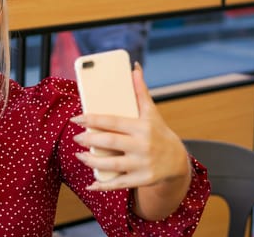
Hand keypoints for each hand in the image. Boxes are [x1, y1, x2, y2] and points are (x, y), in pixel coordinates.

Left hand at [72, 63, 189, 190]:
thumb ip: (140, 91)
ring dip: (92, 161)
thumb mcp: (151, 112)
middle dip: (89, 140)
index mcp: (142, 127)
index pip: (113, 121)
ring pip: (112, 164)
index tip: (76, 118)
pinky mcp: (142, 180)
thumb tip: (134, 68)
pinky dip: (103, 185)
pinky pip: (119, 184)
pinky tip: (90, 184)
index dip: (92, 120)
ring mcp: (142, 165)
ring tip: (79, 155)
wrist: (178, 161)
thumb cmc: (158, 132)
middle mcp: (143, 146)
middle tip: (75, 137)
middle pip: (110, 143)